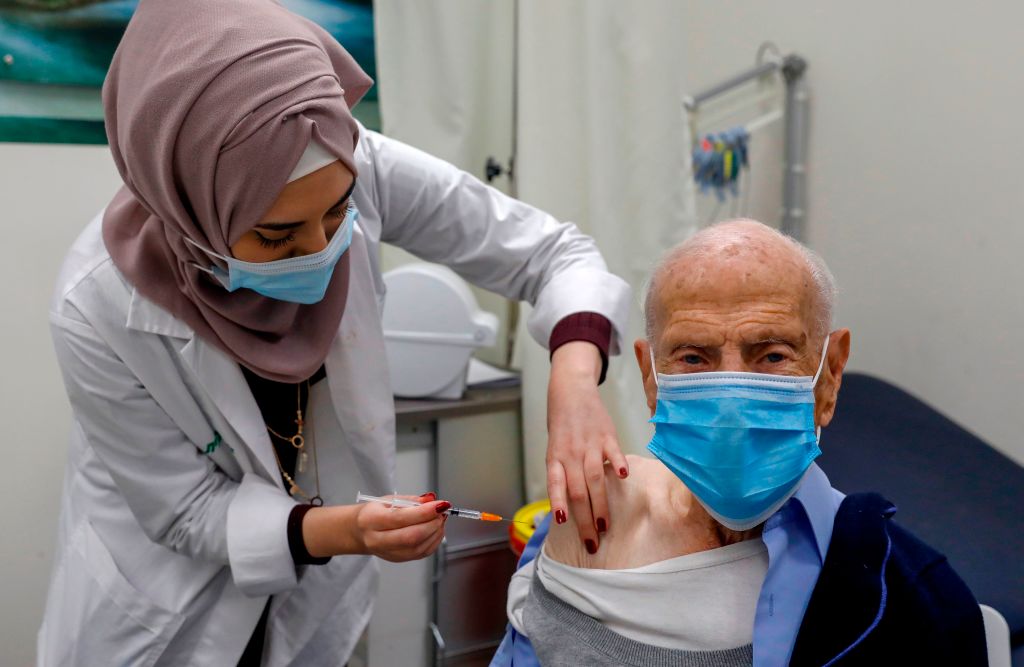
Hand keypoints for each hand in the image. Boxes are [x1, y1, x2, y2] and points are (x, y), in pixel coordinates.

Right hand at [303, 493, 447, 560]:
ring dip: (436, 532)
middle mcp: (378, 540)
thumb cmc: (375, 513)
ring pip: (418, 547)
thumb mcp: (388, 500)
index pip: (401, 518)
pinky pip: (421, 553)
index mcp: (371, 520)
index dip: (424, 512)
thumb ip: (411, 500)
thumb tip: (431, 499)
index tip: (441, 504)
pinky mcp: (398, 560)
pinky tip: (437, 529)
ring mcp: (388, 553)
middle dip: (432, 523)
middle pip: (411, 537)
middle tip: (442, 512)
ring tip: (440, 519)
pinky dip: (434, 541)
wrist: (360, 532)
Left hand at [546, 341, 627, 553]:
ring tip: (605, 526)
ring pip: (594, 478)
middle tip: (592, 543)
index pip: (556, 485)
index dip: (559, 503)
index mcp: (555, 458)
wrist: (570, 391)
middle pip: (578, 491)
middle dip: (584, 520)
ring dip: (600, 504)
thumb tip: (567, 507)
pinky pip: (613, 452)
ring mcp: (590, 444)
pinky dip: (618, 464)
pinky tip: (624, 478)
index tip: (565, 523)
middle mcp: (571, 454)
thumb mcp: (555, 450)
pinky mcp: (607, 435)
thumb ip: (562, 474)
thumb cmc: (562, 427)